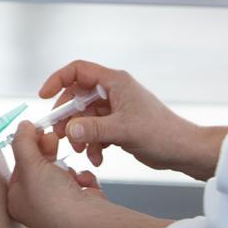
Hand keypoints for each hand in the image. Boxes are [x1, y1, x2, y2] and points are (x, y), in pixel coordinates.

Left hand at [6, 121, 105, 227]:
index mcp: (16, 202)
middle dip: (46, 152)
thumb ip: (23, 142)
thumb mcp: (30, 163)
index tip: (34, 132)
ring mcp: (58, 207)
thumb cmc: (54, 199)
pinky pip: (77, 183)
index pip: (17, 168)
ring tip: (68, 169)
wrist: (86, 218)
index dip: (26, 148)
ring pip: (59, 174)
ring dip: (65, 167)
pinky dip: (82, 178)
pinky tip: (83, 182)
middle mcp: (35, 207)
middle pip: (38, 169)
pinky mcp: (78, 206)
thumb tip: (22, 126)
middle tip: (51, 136)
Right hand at [41, 60, 225, 180]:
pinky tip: (97, 156)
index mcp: (115, 82)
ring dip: (80, 134)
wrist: (183, 151)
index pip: (78, 71)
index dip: (58, 80)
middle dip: (67, 117)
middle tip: (60, 134)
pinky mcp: (119, 124)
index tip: (44, 96)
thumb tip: (69, 130)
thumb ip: (93, 130)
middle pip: (77, 96)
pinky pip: (95, 130)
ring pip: (85, 116)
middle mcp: (114, 92)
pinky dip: (92, 143)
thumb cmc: (162, 134)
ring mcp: (116, 108)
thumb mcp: (124, 131)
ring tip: (82, 150)